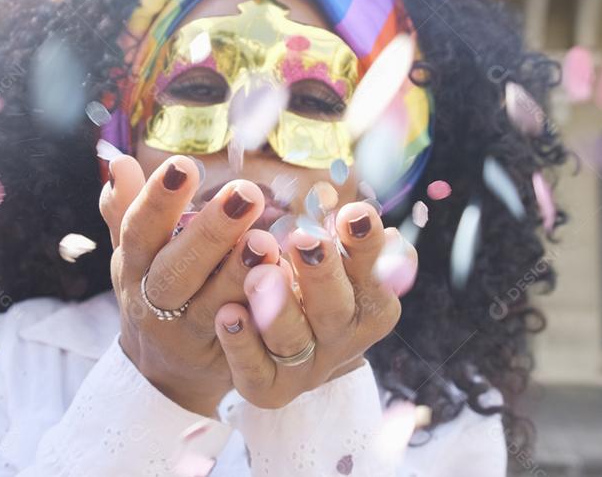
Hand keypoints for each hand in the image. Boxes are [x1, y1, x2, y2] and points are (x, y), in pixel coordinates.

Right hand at [99, 154, 281, 416]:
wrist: (164, 371)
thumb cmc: (155, 290)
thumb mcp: (135, 254)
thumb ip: (126, 210)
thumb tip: (118, 162)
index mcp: (134, 268)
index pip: (140, 231)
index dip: (158, 200)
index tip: (185, 165)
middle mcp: (156, 305)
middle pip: (177, 271)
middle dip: (211, 233)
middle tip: (245, 194)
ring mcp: (190, 336)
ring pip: (213, 308)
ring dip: (239, 275)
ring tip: (267, 240)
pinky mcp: (224, 362)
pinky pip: (245, 340)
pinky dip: (263, 314)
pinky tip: (289, 284)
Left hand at [212, 201, 412, 408]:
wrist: (268, 349)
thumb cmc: (308, 286)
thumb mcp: (331, 261)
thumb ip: (344, 243)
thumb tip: (358, 216)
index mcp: (368, 307)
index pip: (374, 275)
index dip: (365, 247)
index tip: (352, 213)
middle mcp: (340, 340)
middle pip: (334, 309)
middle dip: (321, 273)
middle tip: (304, 238)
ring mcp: (304, 368)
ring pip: (292, 339)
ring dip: (278, 308)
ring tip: (260, 274)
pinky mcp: (266, 388)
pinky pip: (253, 369)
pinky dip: (241, 342)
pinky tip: (228, 312)